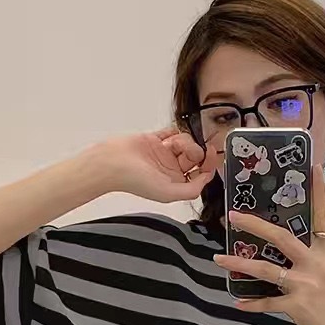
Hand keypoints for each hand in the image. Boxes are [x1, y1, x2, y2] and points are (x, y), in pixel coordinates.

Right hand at [84, 128, 218, 203]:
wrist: (113, 162)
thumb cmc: (135, 180)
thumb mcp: (169, 193)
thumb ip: (191, 190)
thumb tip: (206, 179)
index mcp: (176, 184)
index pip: (201, 174)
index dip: (209, 164)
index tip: (211, 153)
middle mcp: (172, 170)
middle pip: (195, 157)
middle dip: (194, 151)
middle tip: (185, 150)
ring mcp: (164, 154)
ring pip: (185, 143)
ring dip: (182, 141)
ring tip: (169, 145)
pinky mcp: (156, 140)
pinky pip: (172, 132)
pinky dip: (173, 132)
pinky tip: (167, 137)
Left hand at [215, 165, 324, 324]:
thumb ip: (316, 257)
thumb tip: (291, 245)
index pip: (323, 216)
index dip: (319, 192)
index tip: (314, 167)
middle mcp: (317, 264)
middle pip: (282, 238)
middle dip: (255, 225)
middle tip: (232, 216)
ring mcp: (306, 285)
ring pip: (265, 269)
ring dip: (239, 264)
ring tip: (218, 259)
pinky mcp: (298, 306)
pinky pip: (267, 302)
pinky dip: (252, 304)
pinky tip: (238, 303)